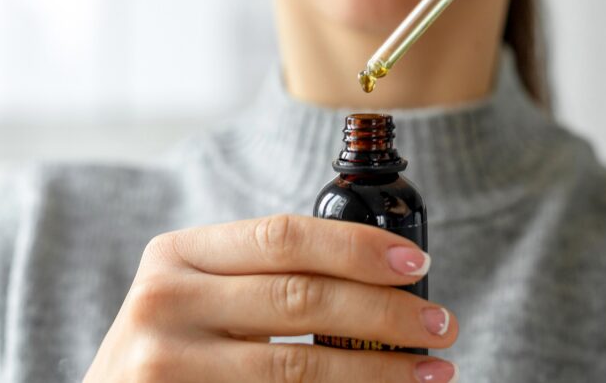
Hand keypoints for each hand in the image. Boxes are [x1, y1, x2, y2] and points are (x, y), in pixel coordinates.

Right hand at [83, 214, 456, 381]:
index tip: (416, 264)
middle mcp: (164, 303)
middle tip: (441, 324)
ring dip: (379, 371)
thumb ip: (256, 278)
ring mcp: (167, 366)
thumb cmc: (164, 352)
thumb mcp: (189, 297)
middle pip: (301, 298)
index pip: (282, 236)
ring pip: (301, 367)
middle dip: (385, 312)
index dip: (358, 246)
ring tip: (430, 372)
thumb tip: (377, 279)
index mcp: (176, 255)